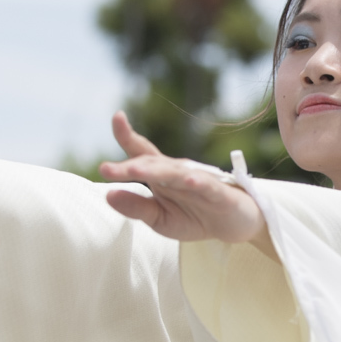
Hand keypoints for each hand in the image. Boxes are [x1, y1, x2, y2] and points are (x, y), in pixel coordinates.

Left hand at [99, 113, 268, 246]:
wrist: (234, 224)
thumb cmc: (194, 216)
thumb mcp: (160, 219)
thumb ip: (136, 207)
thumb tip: (108, 194)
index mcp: (161, 176)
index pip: (142, 153)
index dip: (127, 135)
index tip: (117, 117)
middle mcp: (177, 172)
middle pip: (152, 164)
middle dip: (129, 166)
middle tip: (106, 169)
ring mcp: (198, 180)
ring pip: (174, 173)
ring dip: (155, 171)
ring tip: (135, 171)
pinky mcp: (218, 193)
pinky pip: (206, 186)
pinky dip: (197, 182)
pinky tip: (187, 181)